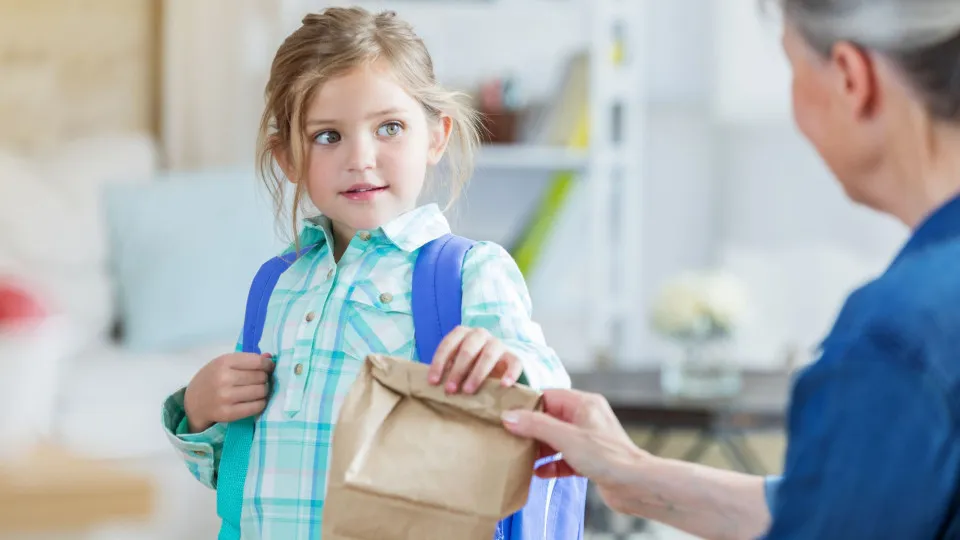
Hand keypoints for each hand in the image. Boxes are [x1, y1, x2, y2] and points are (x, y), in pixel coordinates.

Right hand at [183, 352, 274, 432]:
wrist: (193, 403)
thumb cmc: (212, 379)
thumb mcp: (224, 363)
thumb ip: (246, 359)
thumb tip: (269, 357)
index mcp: (224, 362)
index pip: (257, 361)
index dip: (267, 364)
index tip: (268, 367)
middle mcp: (224, 379)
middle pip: (260, 376)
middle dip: (265, 378)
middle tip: (260, 380)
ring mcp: (225, 397)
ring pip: (261, 391)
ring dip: (264, 391)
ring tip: (258, 390)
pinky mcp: (228, 413)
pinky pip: (256, 407)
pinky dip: (261, 403)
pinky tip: (255, 400)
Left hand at [427, 326, 522, 393]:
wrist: (497, 365)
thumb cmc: (469, 366)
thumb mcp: (456, 365)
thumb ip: (447, 370)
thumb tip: (433, 386)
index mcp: (462, 334)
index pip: (448, 344)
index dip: (439, 363)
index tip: (433, 382)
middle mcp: (480, 335)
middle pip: (467, 349)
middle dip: (457, 370)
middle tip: (450, 390)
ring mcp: (498, 344)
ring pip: (489, 354)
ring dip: (477, 374)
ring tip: (468, 391)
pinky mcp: (513, 356)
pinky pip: (514, 363)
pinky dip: (510, 373)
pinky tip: (504, 385)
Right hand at [501, 388, 645, 496]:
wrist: (635, 485)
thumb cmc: (607, 457)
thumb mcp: (566, 438)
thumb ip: (536, 425)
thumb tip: (509, 416)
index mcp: (584, 404)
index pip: (548, 396)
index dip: (527, 405)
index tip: (507, 415)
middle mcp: (586, 417)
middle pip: (550, 417)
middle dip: (531, 429)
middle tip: (510, 438)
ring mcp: (588, 439)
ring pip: (555, 438)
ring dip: (539, 448)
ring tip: (521, 456)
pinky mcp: (589, 458)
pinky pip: (564, 457)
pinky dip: (551, 463)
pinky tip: (538, 473)